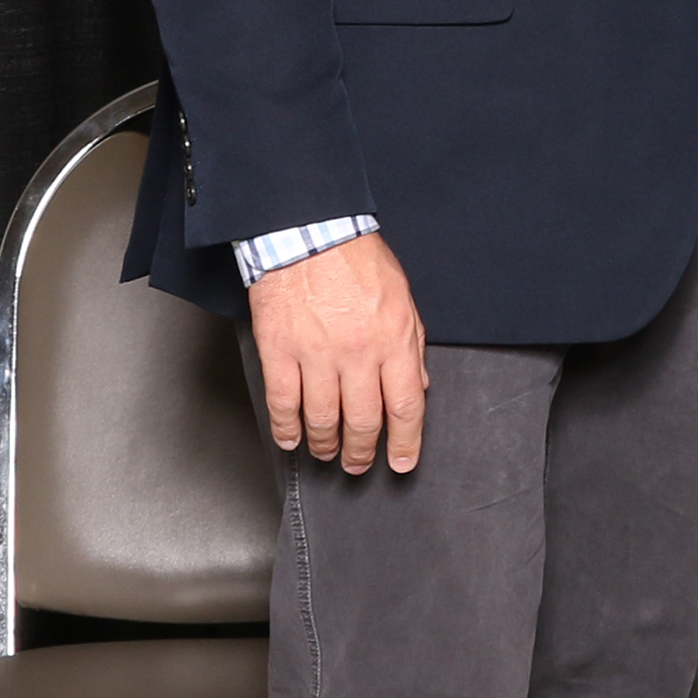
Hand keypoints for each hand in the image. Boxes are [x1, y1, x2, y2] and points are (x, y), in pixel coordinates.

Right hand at [245, 232, 427, 474]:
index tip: (403, 461)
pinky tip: (292, 438)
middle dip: (363, 452)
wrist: (309, 233)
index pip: (406, 405)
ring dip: (326, 444)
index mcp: (394, 339)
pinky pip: (283, 403)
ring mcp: (316, 354)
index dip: (406, 441)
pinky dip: (286, 428)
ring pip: (322, 419)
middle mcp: (358, 353)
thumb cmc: (356, 260)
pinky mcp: (280, 351)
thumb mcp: (402, 298)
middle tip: (360, 464)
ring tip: (328, 453)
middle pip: (363, 421)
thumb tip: (417, 386)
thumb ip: (412, 345)